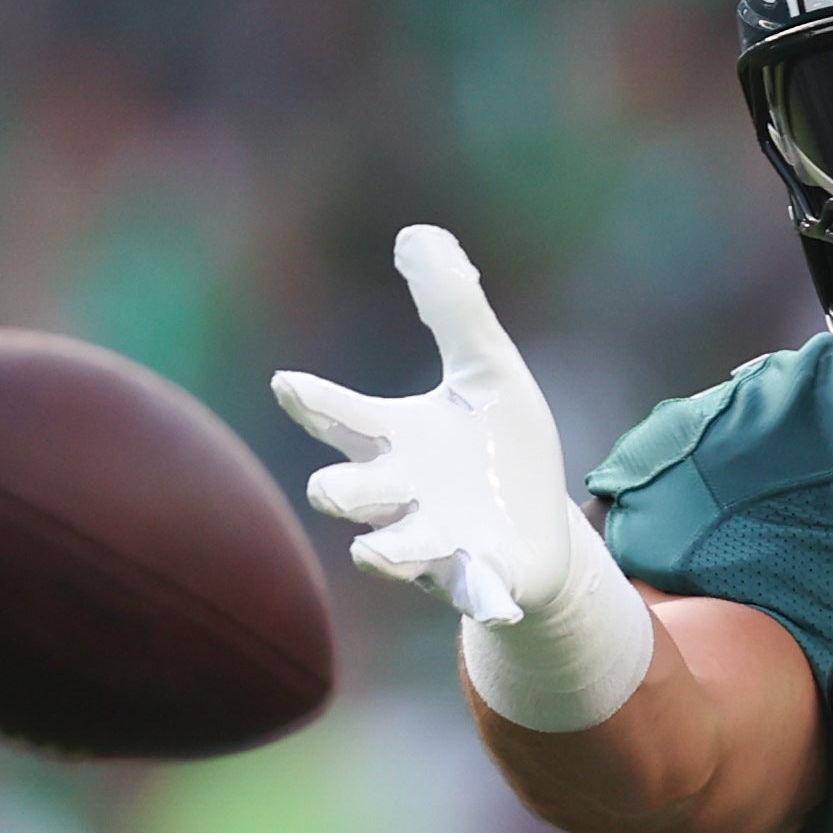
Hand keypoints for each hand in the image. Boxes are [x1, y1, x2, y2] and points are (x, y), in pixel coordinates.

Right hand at [272, 226, 574, 624]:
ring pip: (392, 553)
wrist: (542, 533)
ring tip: (375, 552)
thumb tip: (418, 233)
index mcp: (397, 441)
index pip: (342, 417)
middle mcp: (404, 495)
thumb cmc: (497, 451)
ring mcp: (439, 543)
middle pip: (347, 493)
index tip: (290, 384)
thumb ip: (453, 307)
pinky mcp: (484, 578)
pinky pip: (474, 591)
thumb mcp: (487, 369)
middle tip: (332, 486)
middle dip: (339, 490)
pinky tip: (497, 598)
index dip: (315, 401)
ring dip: (385, 551)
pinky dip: (480, 595)